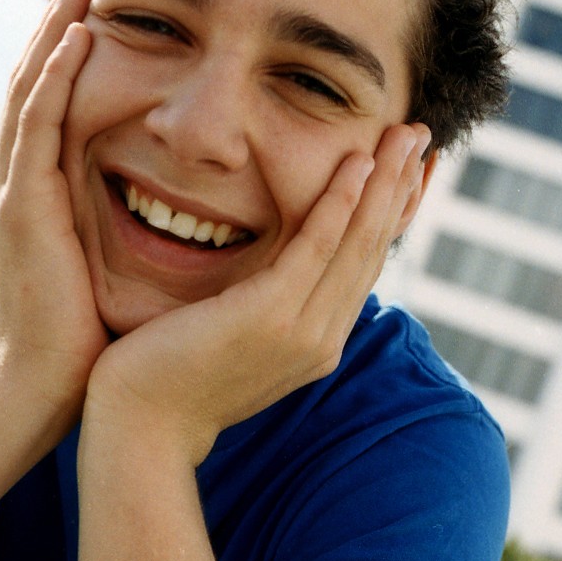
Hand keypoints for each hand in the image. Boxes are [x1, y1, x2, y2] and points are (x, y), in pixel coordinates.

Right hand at [0, 0, 109, 421]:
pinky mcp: (23, 207)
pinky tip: (77, 36)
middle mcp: (22, 187)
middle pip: (36, 89)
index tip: (101, 19)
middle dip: (55, 33)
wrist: (53, 388)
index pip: (57, 114)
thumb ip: (132, 230)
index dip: (71, 65)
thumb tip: (192, 215)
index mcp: (45, 200)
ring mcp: (15, 193)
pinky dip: (54, 77)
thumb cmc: (95, 337)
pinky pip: (37, 124)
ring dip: (51, 35)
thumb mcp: (114, 268)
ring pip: (28, 93)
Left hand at [83, 122, 429, 463]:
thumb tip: (271, 277)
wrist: (141, 426)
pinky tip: (358, 163)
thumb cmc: (169, 379)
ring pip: (357, 243)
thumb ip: (263, 309)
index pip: (365, 266)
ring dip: (385, 183)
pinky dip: (341, 202)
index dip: (391, 214)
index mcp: (317, 343)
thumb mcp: (232, 340)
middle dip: (400, 188)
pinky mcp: (272, 316)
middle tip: (419, 135)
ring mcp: (302, 331)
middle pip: (374, 249)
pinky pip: (317, 247)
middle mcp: (322, 339)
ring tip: (405, 134)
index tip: (409, 171)